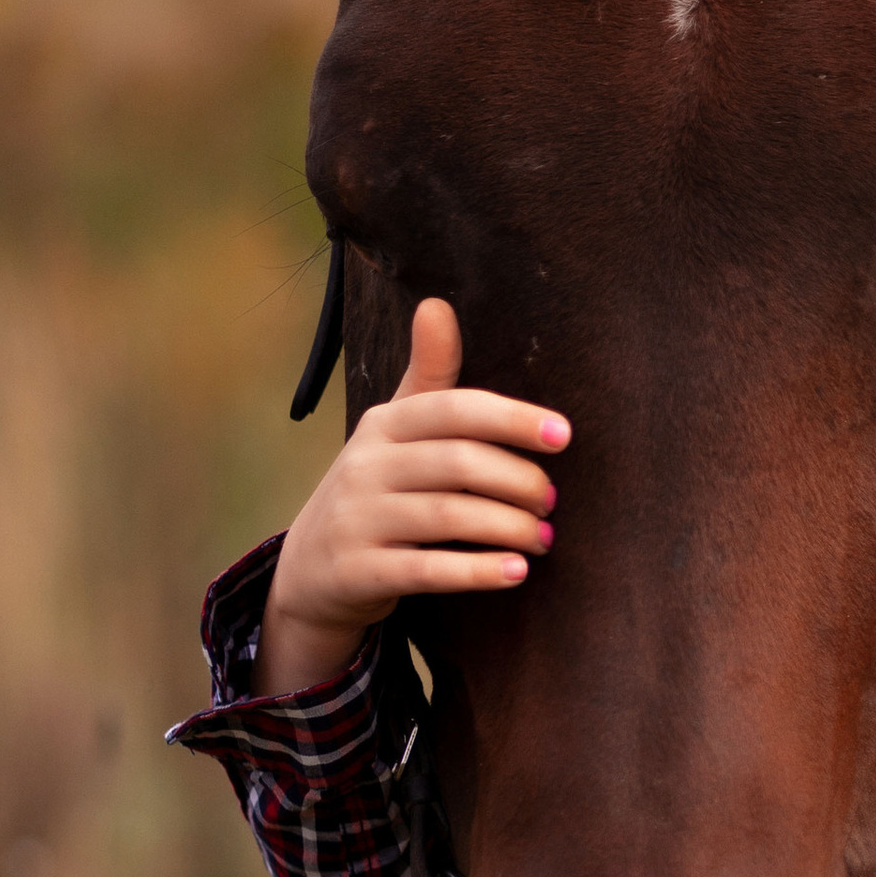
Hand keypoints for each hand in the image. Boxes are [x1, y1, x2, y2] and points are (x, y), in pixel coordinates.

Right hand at [255, 298, 568, 697]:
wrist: (311, 571)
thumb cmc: (376, 490)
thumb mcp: (394, 431)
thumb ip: (427, 376)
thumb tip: (437, 304)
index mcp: (384, 424)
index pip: (454, 409)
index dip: (512, 418)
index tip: (564, 435)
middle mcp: (365, 465)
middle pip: (457, 462)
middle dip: (518, 481)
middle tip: (551, 501)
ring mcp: (358, 519)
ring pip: (447, 516)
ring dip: (508, 527)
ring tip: (544, 538)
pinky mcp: (359, 571)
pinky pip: (426, 570)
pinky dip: (476, 571)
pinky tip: (516, 572)